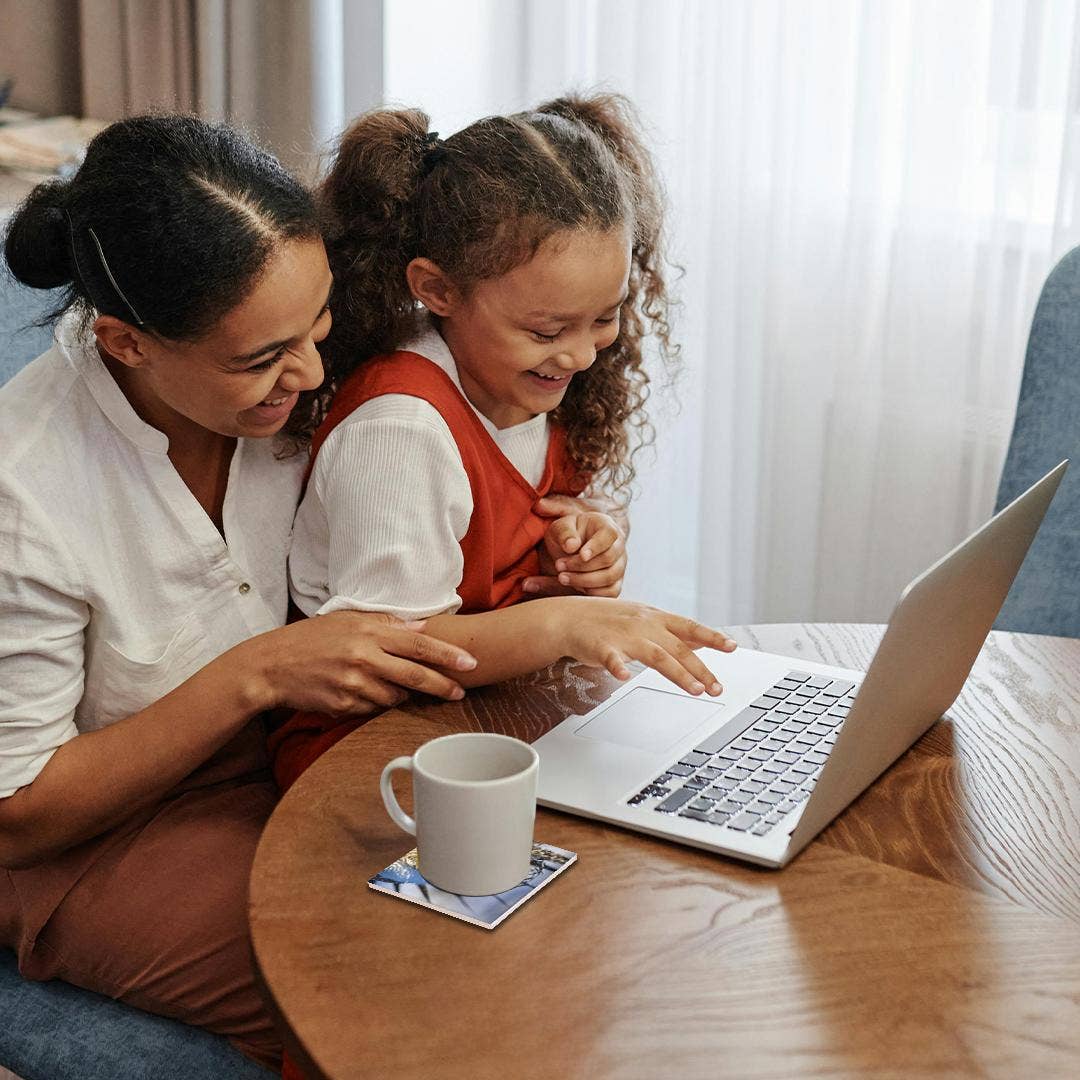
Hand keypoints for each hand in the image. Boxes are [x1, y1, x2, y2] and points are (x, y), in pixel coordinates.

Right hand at [244, 611, 477, 716]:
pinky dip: (375, 702)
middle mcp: (364, 658)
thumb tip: (420, 626)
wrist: (271, 666)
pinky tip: (362, 691)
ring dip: (402, 694)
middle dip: (443, 686)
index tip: (470, 664)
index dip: (447, 656)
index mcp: (369, 633)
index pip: (418, 645)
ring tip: (387, 682)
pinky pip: (372, 709)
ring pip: (395, 697)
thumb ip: (386, 624)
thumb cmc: (311, 639)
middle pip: (415, 676)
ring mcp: (354, 684)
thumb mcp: (348, 619)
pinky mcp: (344, 706)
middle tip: (461, 691)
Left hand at [525, 501, 626, 597]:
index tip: (581, 555)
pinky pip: (610, 593)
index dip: (596, 547)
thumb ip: (564, 533)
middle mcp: (618, 546)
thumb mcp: (560, 528)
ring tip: (562, 577)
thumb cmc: (567, 535)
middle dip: (581, 565)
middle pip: (607, 559)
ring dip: (583, 580)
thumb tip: (571, 546)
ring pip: (609, 577)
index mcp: (606, 526)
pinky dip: (591, 592)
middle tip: (559, 565)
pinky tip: (573, 587)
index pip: (608, 535)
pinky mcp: (615, 583)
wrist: (569, 549)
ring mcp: (619, 566)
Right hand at [559, 597, 737, 694]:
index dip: (712, 637)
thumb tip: (702, 640)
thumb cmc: (609, 620)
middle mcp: (644, 625)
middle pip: (678, 647)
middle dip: (700, 669)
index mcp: (656, 618)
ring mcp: (623, 635)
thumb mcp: (645, 618)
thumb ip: (672, 631)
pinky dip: (616, 667)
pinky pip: (610, 658)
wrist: (570, 617)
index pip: (690, 627)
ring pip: (655, 655)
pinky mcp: (601, 647)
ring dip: (677, 673)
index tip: (732, 647)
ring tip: (695, 690)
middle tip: (717, 688)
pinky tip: (623, 677)